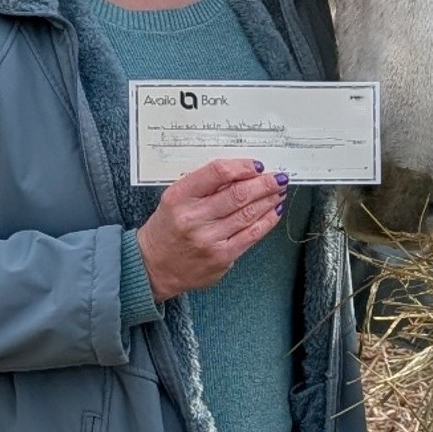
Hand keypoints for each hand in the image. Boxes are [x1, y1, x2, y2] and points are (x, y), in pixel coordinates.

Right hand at [137, 158, 285, 299]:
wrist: (154, 266)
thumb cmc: (168, 227)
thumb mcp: (176, 199)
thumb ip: (204, 186)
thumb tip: (242, 174)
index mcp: (179, 197)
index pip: (216, 173)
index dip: (242, 167)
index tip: (257, 165)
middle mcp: (193, 218)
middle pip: (237, 194)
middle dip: (264, 184)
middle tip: (278, 178)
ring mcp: (208, 240)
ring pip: (248, 214)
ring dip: (268, 200)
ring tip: (278, 192)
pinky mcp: (221, 257)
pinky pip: (251, 235)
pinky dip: (266, 221)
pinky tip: (273, 212)